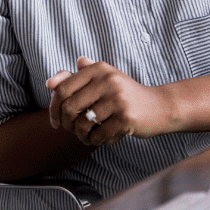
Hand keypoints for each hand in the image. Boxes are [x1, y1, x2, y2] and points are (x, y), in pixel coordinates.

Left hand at [46, 57, 169, 145]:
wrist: (159, 106)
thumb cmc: (125, 95)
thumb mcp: (102, 80)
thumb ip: (75, 78)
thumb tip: (50, 82)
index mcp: (98, 69)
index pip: (62, 88)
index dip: (53, 108)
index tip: (55, 121)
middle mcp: (107, 80)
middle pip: (69, 108)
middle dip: (67, 125)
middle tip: (73, 131)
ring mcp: (117, 99)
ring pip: (82, 124)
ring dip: (82, 136)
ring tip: (89, 136)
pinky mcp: (126, 118)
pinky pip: (98, 136)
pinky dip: (97, 141)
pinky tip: (104, 138)